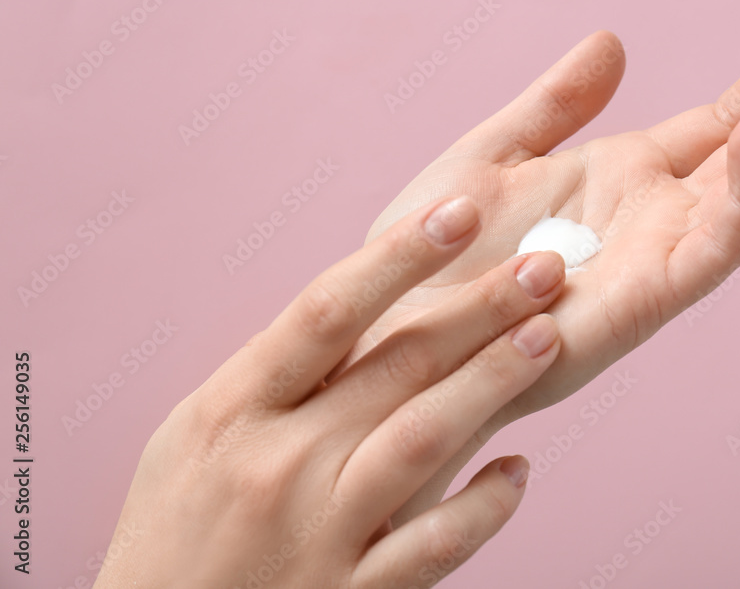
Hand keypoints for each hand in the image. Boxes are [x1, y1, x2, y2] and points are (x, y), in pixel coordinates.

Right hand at [94, 196, 567, 587]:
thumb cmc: (175, 529)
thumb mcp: (197, 437)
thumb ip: (276, 377)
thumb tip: (364, 312)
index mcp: (233, 409)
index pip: (328, 310)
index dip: (399, 256)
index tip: (459, 211)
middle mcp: (278, 462)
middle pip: (396, 363)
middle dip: (478, 309)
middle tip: (546, 266)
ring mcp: (319, 531)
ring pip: (425, 438)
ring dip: (493, 383)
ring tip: (548, 337)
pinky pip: (435, 544)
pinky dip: (483, 506)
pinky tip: (518, 471)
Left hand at [348, 15, 739, 522]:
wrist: (388, 332)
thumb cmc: (431, 254)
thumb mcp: (493, 157)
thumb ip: (555, 106)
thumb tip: (612, 41)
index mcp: (624, 181)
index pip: (718, 123)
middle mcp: (651, 221)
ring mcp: (650, 262)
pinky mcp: (640, 304)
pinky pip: (710, 252)